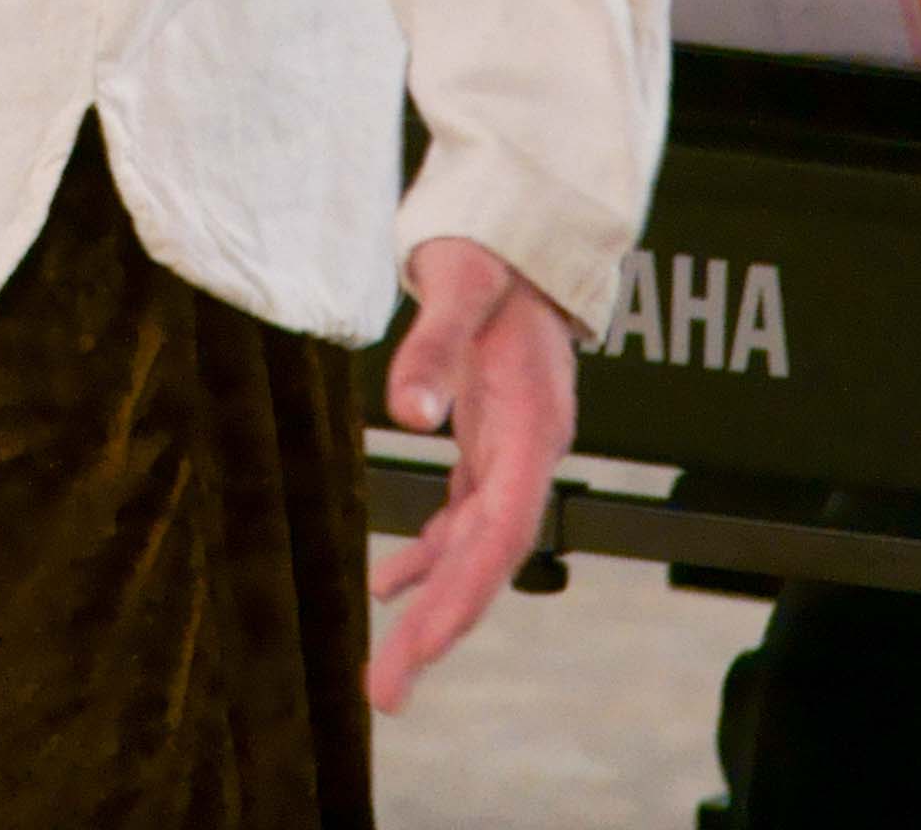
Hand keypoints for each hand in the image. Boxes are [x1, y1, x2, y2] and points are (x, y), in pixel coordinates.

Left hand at [366, 239, 576, 713]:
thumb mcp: (460, 283)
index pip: (504, 529)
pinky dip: (430, 555)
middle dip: (440, 628)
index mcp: (534, 423)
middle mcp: (531, 450)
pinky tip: (391, 585)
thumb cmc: (493, 250)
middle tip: (386, 694)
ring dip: (433, 607)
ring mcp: (513, 450)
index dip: (464, 590)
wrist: (521, 227)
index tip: (419, 643)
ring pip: (475, 549)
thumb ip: (434, 345)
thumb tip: (407, 412)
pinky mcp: (491, 441)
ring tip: (387, 672)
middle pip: (489, 559)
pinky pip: (464, 517)